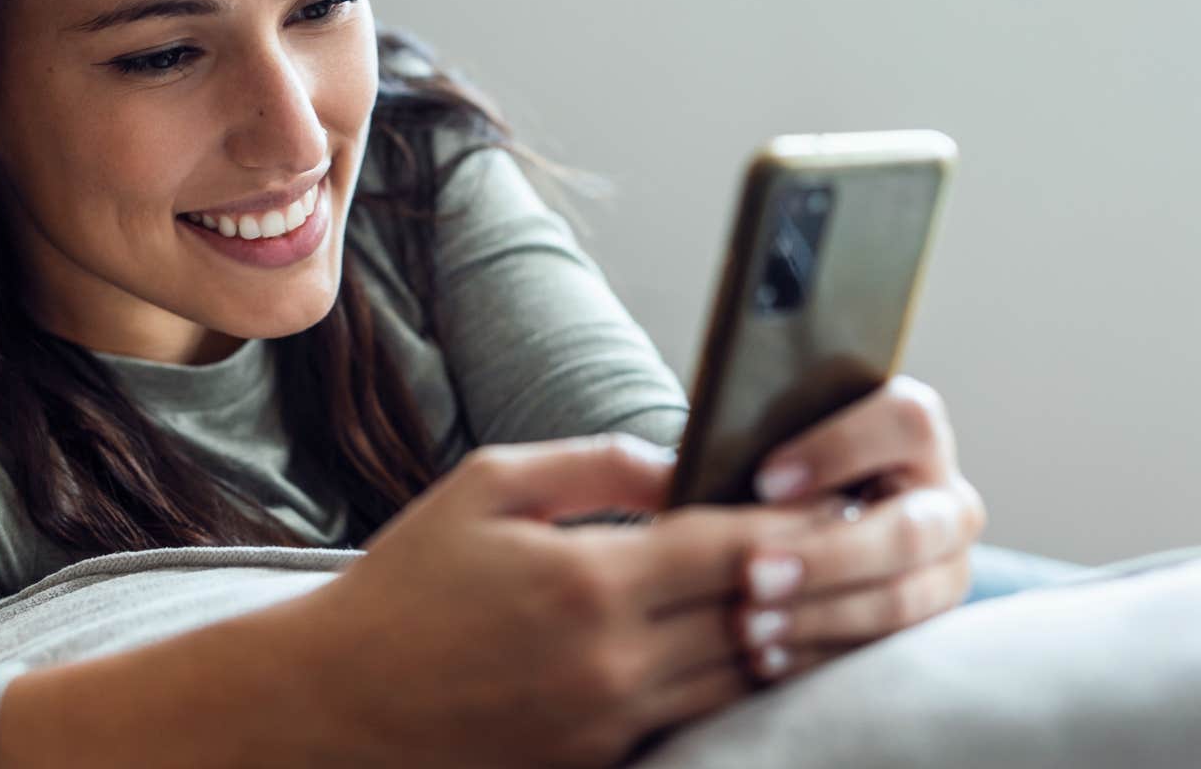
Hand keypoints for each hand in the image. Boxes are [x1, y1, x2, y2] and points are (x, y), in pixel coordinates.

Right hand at [286, 433, 827, 768]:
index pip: (733, 550)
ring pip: (741, 681)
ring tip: (832, 596)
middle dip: (817, 580)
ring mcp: (609, 725)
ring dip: (792, 639)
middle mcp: (612, 663)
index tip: (845, 502)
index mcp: (588, 582)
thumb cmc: (406, 583)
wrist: (336, 700)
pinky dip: (736, 686)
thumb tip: (681, 463)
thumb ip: (594, 464)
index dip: (800, 526)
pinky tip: (756, 652)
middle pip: (756, 620)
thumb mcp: (485, 487)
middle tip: (864, 545)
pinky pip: (697, 721)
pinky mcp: (597, 764)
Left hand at [733, 374, 986, 682]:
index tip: (765, 480)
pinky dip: (821, 654)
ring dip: (825, 615)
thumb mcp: (752, 441)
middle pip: (913, 528)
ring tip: (747, 627)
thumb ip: (729, 438)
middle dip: (830, 555)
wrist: (783, 523)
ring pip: (908, 599)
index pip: (906, 420)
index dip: (840, 449)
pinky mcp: (920, 627)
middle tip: (752, 573)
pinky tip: (762, 660)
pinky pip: (887, 651)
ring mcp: (944, 569)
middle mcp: (943, 498)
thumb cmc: (762, 468)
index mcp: (911, 428)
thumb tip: (663, 473)